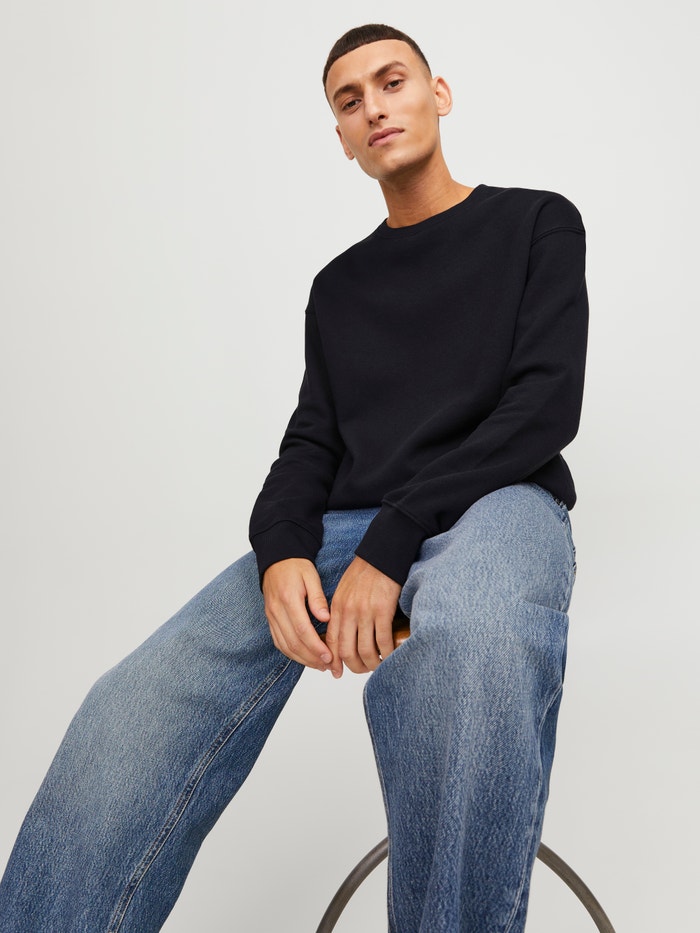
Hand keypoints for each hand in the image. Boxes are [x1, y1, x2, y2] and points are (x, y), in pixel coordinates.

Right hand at [262, 558, 331, 670]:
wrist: (277, 559)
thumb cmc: (296, 566)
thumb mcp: (311, 576)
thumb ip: (318, 598)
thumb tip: (326, 618)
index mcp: (288, 599)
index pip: (302, 630)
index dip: (316, 647)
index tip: (330, 656)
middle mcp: (276, 611)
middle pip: (293, 643)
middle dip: (311, 658)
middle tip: (329, 665)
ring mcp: (271, 616)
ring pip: (284, 646)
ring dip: (302, 659)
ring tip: (320, 665)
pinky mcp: (270, 620)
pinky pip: (278, 642)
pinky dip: (291, 654)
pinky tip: (305, 658)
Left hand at [325, 557, 400, 677]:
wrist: (381, 555)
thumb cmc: (365, 573)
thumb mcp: (344, 591)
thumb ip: (340, 612)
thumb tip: (342, 634)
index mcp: (337, 608)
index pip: (331, 642)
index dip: (334, 661)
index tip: (337, 672)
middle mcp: (348, 612)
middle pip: (347, 651)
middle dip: (354, 666)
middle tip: (362, 670)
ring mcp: (365, 612)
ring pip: (366, 650)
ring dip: (372, 663)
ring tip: (378, 665)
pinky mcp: (383, 610)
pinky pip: (383, 641)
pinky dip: (387, 653)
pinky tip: (390, 656)